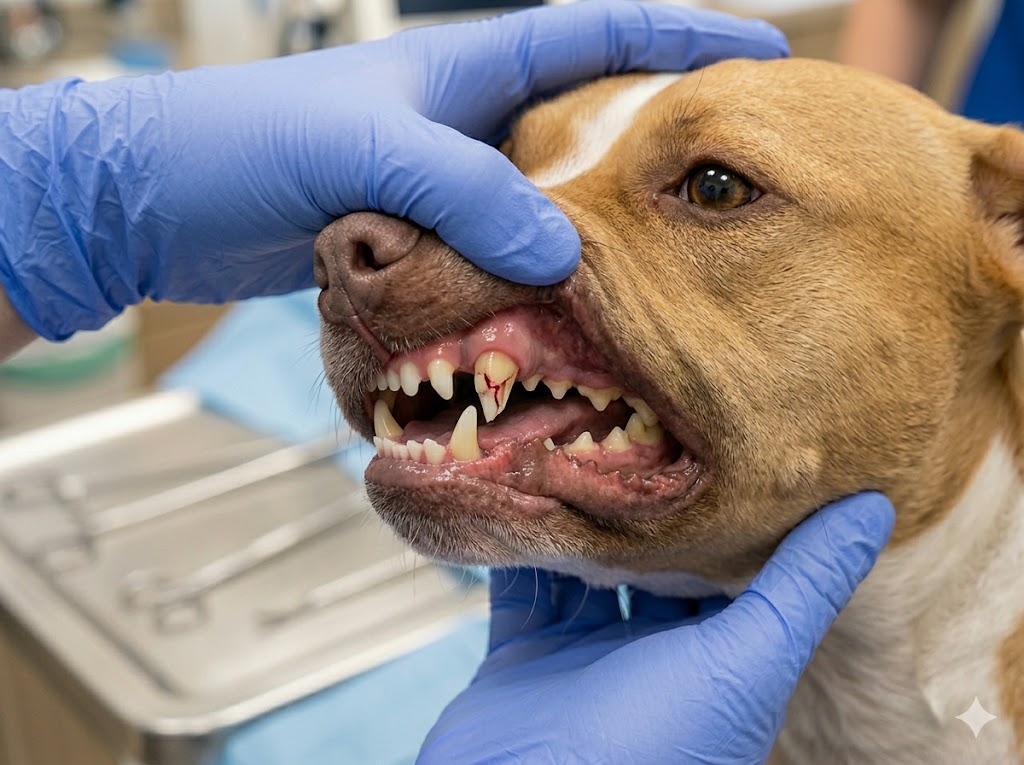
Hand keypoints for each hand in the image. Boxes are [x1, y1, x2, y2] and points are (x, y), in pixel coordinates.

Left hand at [0, 0, 785, 339]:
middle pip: (588, 119)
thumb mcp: (369, 152)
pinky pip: (496, 250)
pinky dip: (532, 274)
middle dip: (658, 136)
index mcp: (466, 69)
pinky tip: (562, 306)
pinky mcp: (419, 235)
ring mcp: (444, 180)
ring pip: (546, 198)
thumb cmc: (248, 145)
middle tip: (727, 171)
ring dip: (598, 224)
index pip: (598, 32)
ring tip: (666, 256)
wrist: (160, 201)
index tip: (765, 51)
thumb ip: (468, 192)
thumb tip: (565, 255)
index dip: (683, 36)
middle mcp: (465, 120)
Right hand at [417, 492, 894, 764]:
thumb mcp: (745, 663)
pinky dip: (522, 547)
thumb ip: (802, 589)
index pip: (728, 572)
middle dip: (647, 509)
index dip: (728, 515)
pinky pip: (523, 586)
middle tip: (644, 427)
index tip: (725, 446)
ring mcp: (581, 655)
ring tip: (581, 446)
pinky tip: (525, 494)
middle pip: (651, 565)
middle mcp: (648, 656)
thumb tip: (874, 509)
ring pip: (584, 568)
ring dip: (581, 520)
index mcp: (712, 661)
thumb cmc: (654, 745)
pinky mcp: (522, 655)